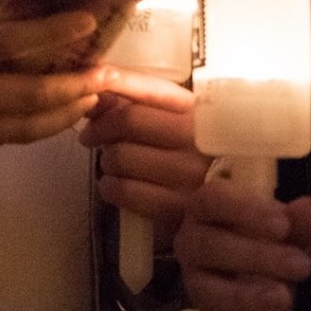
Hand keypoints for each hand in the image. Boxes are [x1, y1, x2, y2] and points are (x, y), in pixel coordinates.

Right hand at [0, 0, 112, 157]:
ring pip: (22, 128)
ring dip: (62, 113)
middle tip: (104, 72)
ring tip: (90, 96)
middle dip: (74, 86)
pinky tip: (53, 114)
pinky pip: (1, 139)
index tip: (90, 20)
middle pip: (28, 97)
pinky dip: (33, 128)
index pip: (10, 43)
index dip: (55, 32)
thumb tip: (17, 8)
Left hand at [79, 73, 206, 244]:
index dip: (108, 106)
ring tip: (115, 167)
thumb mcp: (172, 127)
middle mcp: (199, 142)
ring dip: (106, 162)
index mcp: (199, 115)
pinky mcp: (177, 210)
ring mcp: (191, 178)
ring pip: (121, 156)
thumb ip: (135, 106)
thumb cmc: (186, 162)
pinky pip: (124, 190)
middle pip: (128, 122)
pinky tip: (115, 187)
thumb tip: (96, 98)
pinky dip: (109, 187)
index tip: (93, 114)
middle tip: (96, 141)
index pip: (145, 96)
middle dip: (101, 131)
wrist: (218, 214)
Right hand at [175, 176, 310, 310]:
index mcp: (206, 206)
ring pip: (206, 288)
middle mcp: (191, 240)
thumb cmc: (258, 231)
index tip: (283, 225)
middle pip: (210, 245)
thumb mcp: (281, 223)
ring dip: (245, 296)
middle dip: (257, 257)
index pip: (214, 199)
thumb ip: (295, 219)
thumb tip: (308, 209)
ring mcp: (193, 278)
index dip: (247, 211)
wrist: (240, 258)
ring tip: (284, 300)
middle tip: (301, 266)